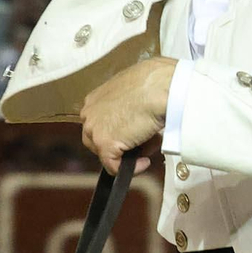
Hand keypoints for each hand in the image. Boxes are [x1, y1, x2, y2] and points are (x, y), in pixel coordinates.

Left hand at [79, 57, 175, 175]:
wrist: (161, 87)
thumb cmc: (155, 83)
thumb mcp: (135, 92)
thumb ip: (128, 107)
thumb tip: (136, 122)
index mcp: (95, 99)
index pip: (99, 124)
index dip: (117, 134)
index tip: (133, 136)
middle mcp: (89, 114)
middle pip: (98, 141)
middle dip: (120, 145)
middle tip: (143, 143)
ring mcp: (94, 129)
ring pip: (106, 154)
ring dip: (128, 154)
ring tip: (149, 146)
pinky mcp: (104, 144)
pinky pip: (114, 167)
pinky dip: (131, 169)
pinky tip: (144, 161)